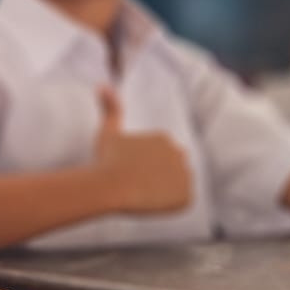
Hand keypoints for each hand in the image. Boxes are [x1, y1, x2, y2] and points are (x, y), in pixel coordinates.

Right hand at [92, 87, 191, 212]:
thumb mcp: (107, 132)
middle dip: (157, 176)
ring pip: (175, 186)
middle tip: (135, 184)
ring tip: (141, 195)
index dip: (142, 167)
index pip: (158, 156)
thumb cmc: (106, 160)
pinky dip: (168, 205)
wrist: (110, 186)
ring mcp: (185, 175)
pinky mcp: (186, 197)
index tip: (128, 172)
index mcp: (163, 139)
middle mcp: (179, 154)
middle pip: (169, 169)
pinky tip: (150, 203)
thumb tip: (102, 85)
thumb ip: (110, 108)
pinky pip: (180, 202)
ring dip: (163, 191)